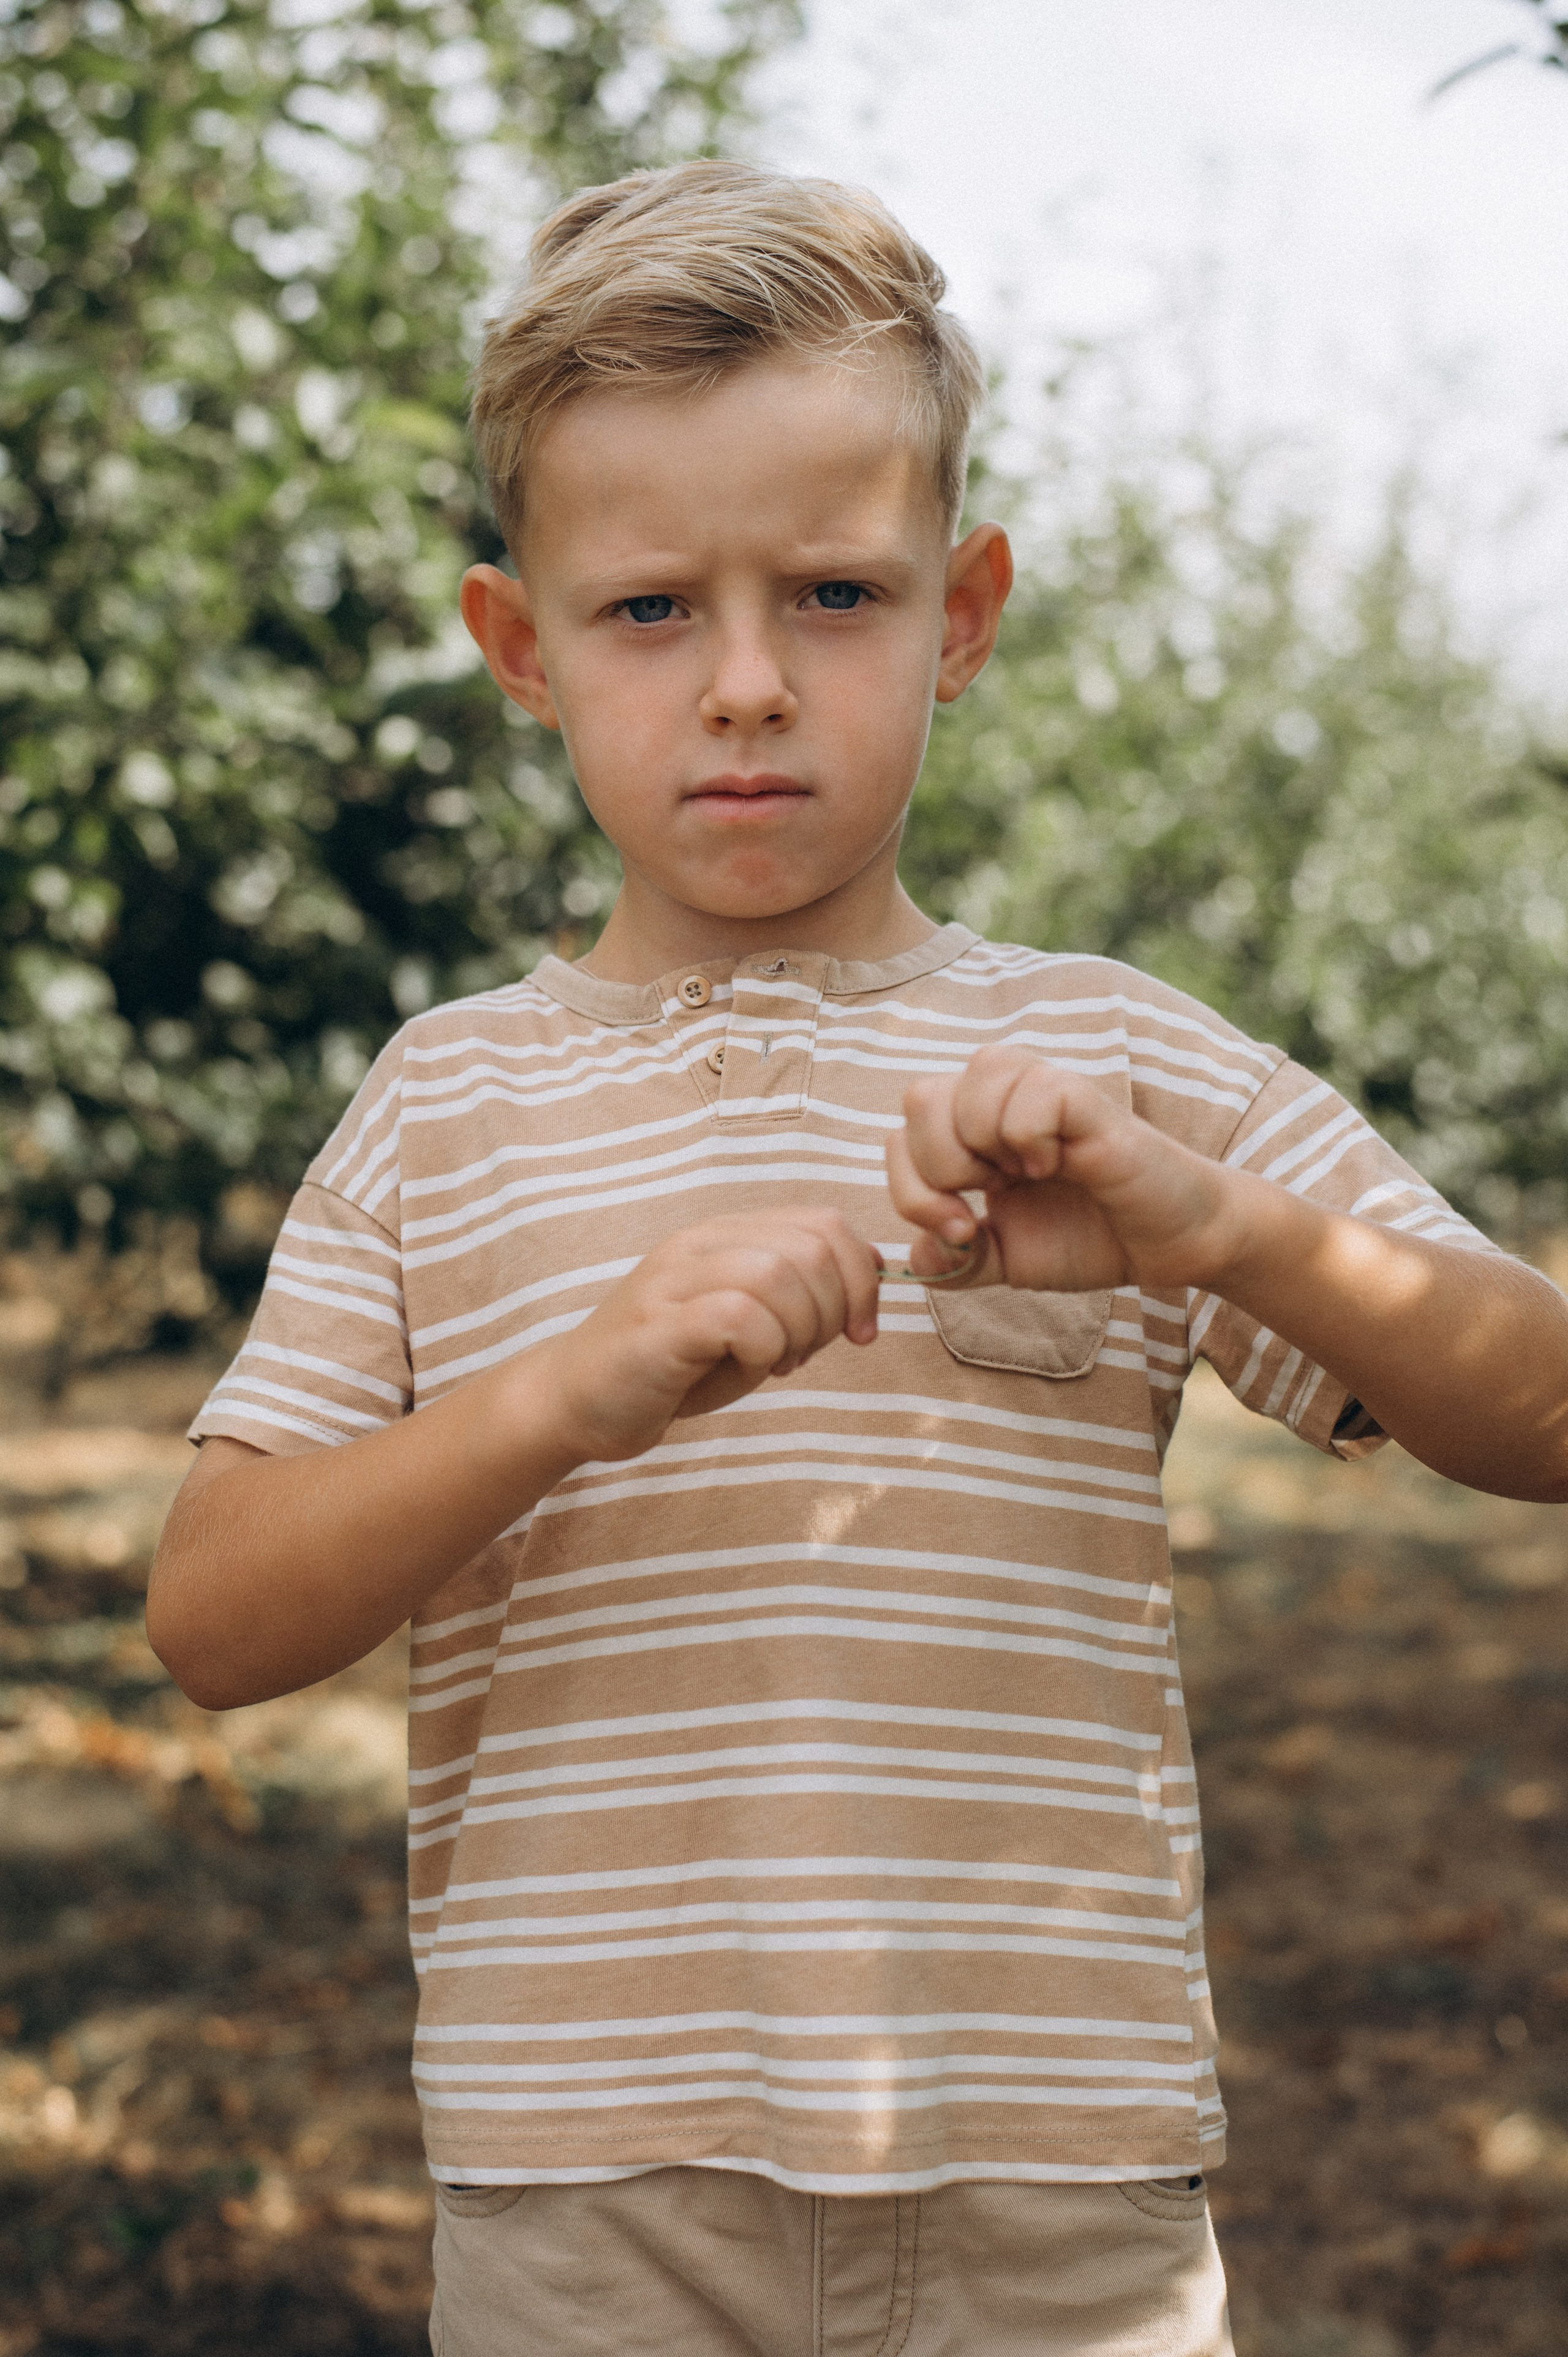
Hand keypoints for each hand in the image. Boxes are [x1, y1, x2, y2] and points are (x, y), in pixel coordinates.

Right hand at [545, 1209, 881, 1461]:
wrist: (576, 1401)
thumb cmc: (671, 1369)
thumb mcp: (750, 1325)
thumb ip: (801, 1293)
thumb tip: (871, 1270)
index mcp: (725, 1236)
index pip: (824, 1224)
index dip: (861, 1278)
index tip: (858, 1331)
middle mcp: (699, 1244)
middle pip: (811, 1248)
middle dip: (833, 1310)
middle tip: (805, 1354)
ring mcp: (673, 1279)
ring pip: (778, 1274)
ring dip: (799, 1330)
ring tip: (776, 1363)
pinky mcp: (658, 1324)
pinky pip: (739, 1314)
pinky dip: (765, 1347)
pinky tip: (751, 1367)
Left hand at [887, 1045, 1230, 1292]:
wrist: (1170, 1246)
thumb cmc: (1092, 1240)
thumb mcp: (1007, 1261)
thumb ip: (956, 1262)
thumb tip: (914, 1256)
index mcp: (973, 1130)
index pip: (899, 1136)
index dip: (913, 1192)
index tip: (963, 1232)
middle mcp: (1001, 1099)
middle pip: (919, 1098)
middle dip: (940, 1170)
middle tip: (991, 1200)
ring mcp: (1044, 1091)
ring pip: (971, 1080)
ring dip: (987, 1146)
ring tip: (1030, 1175)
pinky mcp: (1086, 1099)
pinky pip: (1031, 1090)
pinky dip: (1032, 1137)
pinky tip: (1061, 1163)